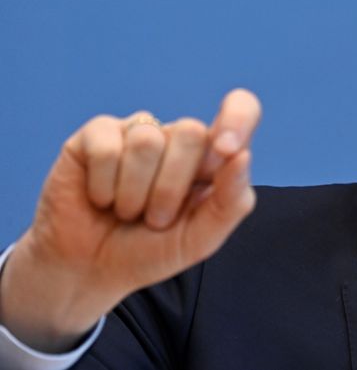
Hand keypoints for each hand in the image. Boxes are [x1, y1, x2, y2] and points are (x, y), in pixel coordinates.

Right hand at [0, 89, 260, 352]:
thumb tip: (243, 156)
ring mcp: (138, 131)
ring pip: (148, 140)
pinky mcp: (97, 134)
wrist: (91, 270)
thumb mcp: (201, 239)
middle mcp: (178, 137)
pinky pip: (107, 149)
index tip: (227, 150)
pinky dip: (104, 188)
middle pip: (192, 131)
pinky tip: (101, 198)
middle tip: (155, 219)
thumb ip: (232, 201)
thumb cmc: (151, 250)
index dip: (238, 118)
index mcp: (213, 156)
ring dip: (135, 194)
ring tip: (127, 211)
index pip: (242, 108)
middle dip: (171, 189)